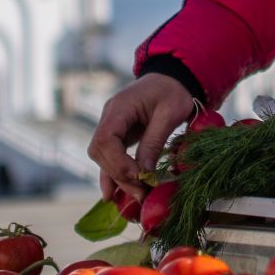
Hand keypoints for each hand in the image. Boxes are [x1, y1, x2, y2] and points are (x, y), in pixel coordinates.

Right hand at [89, 72, 199, 201]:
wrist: (173, 77)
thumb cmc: (174, 91)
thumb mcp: (170, 114)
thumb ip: (154, 141)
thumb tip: (144, 174)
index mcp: (119, 107)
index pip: (105, 139)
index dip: (118, 162)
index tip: (138, 176)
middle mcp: (109, 117)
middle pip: (100, 152)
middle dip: (119, 175)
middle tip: (142, 193)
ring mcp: (111, 125)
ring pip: (103, 157)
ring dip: (117, 178)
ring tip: (137, 197)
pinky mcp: (118, 134)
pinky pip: (110, 157)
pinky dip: (113, 175)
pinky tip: (113, 194)